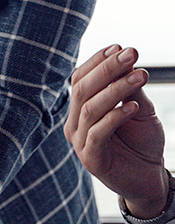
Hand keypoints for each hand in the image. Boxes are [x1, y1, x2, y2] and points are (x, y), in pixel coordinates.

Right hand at [66, 45, 166, 217]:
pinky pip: (98, 134)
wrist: (148, 176)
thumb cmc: (141, 141)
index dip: (97, 62)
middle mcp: (75, 124)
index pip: (79, 80)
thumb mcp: (139, 108)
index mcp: (81, 110)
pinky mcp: (91, 159)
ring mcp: (79, 142)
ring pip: (89, 109)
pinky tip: (133, 107)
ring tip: (140, 76)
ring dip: (115, 89)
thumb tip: (126, 61)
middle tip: (131, 54)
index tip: (120, 47)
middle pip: (81, 90)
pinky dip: (115, 117)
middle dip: (106, 70)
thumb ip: (130, 89)